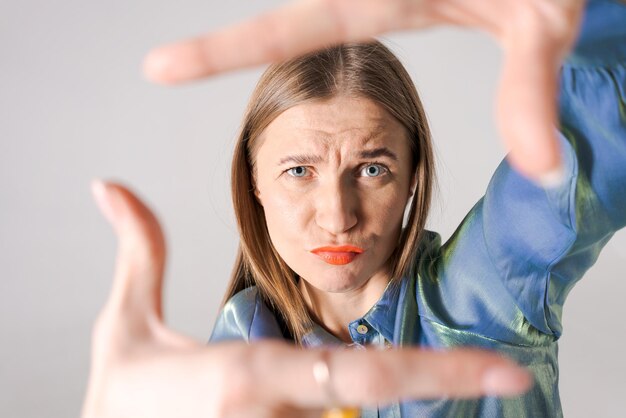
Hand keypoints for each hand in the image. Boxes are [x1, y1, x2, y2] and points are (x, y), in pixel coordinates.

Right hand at [82, 180, 530, 417]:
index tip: (508, 370)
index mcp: (247, 377)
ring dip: (366, 412)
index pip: (366, 373)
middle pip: (370, 410)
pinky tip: (320, 406)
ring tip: (386, 392)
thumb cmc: (118, 401)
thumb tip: (109, 187)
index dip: (441, 373)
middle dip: (416, 395)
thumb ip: (139, 250)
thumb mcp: (124, 326)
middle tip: (478, 379)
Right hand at [143, 0, 584, 182]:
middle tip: (168, 64)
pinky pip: (334, 12)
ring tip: (219, 60)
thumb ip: (529, 91)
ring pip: (314, 12)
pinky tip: (320, 32)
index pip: (292, 26)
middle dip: (236, 40)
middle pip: (288, 16)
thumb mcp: (546, 23)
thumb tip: (540, 173)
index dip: (222, 51)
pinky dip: (311, 30)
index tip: (158, 67)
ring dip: (277, 31)